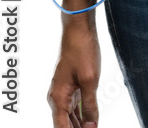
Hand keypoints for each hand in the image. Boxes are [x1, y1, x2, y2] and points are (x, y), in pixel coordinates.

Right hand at [47, 0, 100, 127]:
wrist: (78, 28)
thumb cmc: (82, 50)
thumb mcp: (90, 80)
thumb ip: (90, 106)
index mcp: (58, 98)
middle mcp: (57, 97)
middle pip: (65, 124)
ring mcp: (63, 91)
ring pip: (70, 117)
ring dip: (79, 125)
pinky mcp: (71, 85)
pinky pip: (74, 107)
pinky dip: (81, 116)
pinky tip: (89, 122)